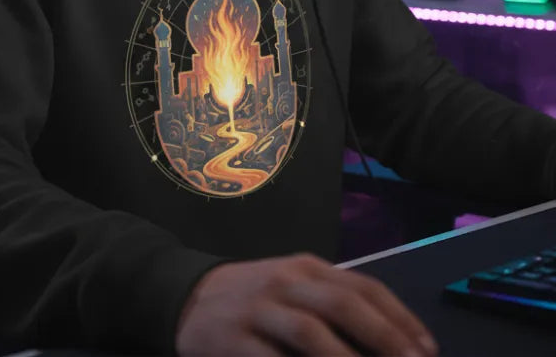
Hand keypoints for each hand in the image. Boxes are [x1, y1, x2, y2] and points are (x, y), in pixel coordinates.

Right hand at [175, 253, 437, 356]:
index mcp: (308, 267)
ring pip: (310, 332)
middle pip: (342, 304)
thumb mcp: (294, 287)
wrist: (188, 297)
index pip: (363, 287)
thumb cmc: (256, 297)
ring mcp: (259, 309)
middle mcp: (287, 282)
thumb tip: (390, 340)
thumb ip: (333, 305)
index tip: (427, 349)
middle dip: (384, 337)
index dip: (399, 317)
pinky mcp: (234, 339)